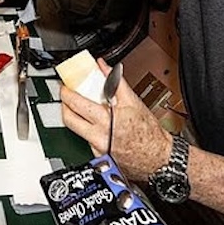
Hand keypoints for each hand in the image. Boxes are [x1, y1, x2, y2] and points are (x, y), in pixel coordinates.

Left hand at [59, 58, 171, 181]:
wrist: (159, 158)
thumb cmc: (149, 133)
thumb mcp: (133, 101)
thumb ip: (115, 81)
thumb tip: (102, 66)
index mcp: (105, 121)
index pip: (76, 104)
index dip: (66, 92)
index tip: (65, 85)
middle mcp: (98, 137)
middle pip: (68, 119)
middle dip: (64, 105)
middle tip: (66, 95)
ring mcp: (97, 148)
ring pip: (76, 131)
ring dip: (74, 117)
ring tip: (79, 107)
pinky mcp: (99, 156)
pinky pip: (87, 140)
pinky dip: (87, 129)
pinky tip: (95, 124)